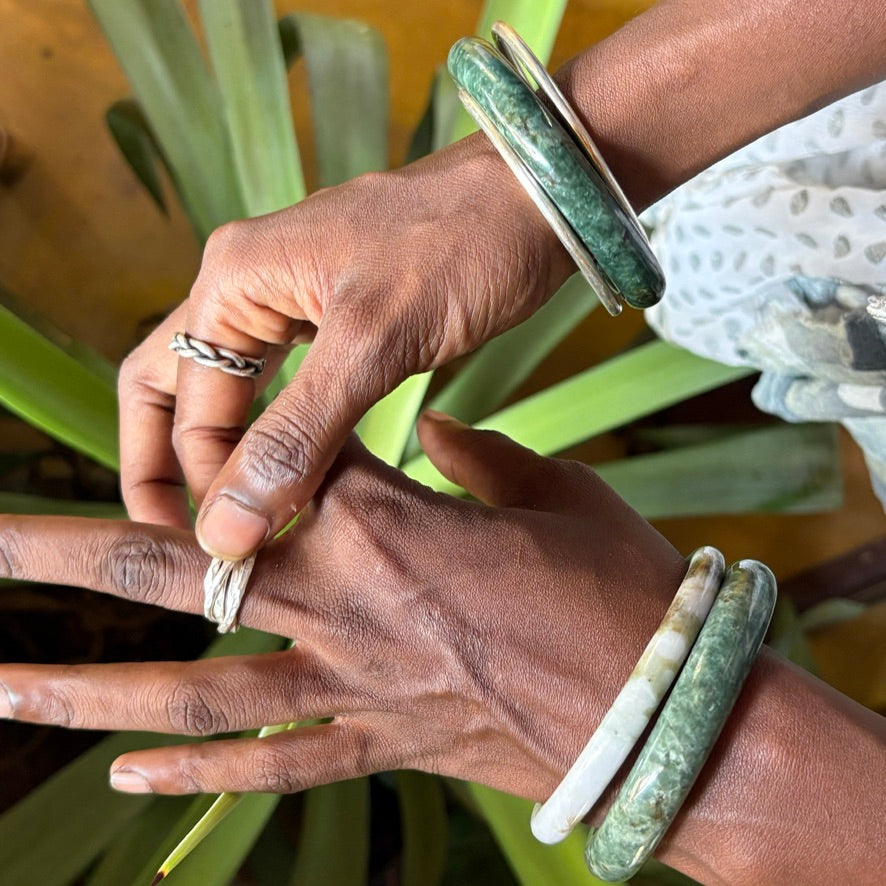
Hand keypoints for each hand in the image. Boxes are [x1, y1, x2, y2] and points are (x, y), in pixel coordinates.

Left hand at [0, 414, 683, 797]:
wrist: (668, 707)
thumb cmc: (617, 585)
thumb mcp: (545, 490)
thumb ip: (473, 454)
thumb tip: (430, 430)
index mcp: (385, 517)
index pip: (264, 467)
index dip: (212, 444)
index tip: (167, 428)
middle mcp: (343, 601)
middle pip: (175, 572)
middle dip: (62, 553)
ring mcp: (351, 686)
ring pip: (189, 692)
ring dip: (84, 690)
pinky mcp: (380, 747)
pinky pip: (270, 767)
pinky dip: (194, 777)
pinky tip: (122, 781)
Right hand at [119, 136, 573, 558]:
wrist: (539, 199)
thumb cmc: (462, 244)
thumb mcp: (373, 342)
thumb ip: (297, 433)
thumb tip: (230, 524)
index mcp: (235, 280)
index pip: (186, 403)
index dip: (201, 481)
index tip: (230, 547)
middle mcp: (250, 289)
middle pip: (178, 389)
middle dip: (174, 467)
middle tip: (198, 543)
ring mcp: (293, 304)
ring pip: (231, 393)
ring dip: (228, 457)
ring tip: (242, 528)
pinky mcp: (338, 323)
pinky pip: (286, 389)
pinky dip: (281, 437)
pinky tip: (295, 479)